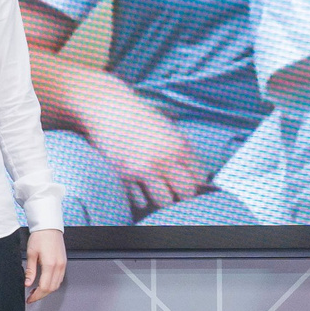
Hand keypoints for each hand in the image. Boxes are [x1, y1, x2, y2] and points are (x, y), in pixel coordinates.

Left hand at [25, 229, 66, 302]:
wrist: (49, 227)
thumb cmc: (40, 237)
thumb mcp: (31, 254)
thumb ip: (30, 271)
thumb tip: (27, 283)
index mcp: (50, 264)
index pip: (44, 287)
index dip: (36, 295)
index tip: (30, 299)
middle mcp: (59, 266)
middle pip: (52, 288)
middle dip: (41, 295)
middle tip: (31, 296)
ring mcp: (63, 264)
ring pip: (57, 285)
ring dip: (47, 290)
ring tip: (36, 290)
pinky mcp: (64, 262)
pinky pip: (60, 278)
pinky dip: (52, 284)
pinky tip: (44, 283)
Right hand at [81, 92, 211, 217]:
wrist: (110, 109)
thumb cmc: (140, 116)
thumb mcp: (168, 127)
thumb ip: (182, 148)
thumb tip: (195, 172)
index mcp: (179, 146)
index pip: (200, 177)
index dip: (196, 182)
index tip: (189, 182)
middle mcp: (165, 159)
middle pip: (186, 193)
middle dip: (182, 194)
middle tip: (174, 189)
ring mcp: (144, 169)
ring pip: (165, 201)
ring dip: (162, 199)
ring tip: (157, 190)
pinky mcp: (125, 175)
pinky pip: (140, 200)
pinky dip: (141, 198)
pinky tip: (139, 188)